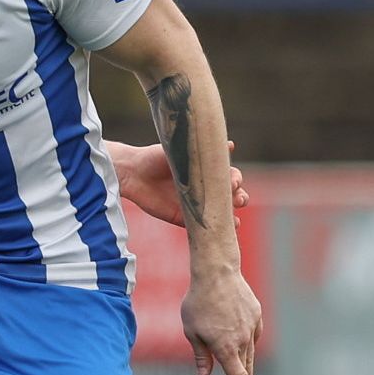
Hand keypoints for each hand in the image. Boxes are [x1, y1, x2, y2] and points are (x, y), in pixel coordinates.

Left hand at [114, 140, 247, 229]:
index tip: (233, 181)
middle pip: (231, 195)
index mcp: (206, 171)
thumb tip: (231, 145)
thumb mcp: (182, 150)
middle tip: (238, 198)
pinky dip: (215, 229)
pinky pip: (202, 228)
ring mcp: (195, 205)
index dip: (235, 179)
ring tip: (234, 218)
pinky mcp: (183, 218)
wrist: (134, 172)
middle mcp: (204, 189)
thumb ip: (203, 150)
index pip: (230, 176)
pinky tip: (227, 228)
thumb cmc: (157, 156)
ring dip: (232, 215)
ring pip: (221, 213)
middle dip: (240, 197)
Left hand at [182, 264, 264, 374]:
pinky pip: (252, 336)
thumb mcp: (192, 331)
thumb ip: (200, 355)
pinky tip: (241, 344)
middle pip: (244, 369)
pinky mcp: (256, 316)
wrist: (217, 273)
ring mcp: (251, 327)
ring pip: (250, 353)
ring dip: (245, 367)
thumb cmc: (198, 302)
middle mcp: (242, 340)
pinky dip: (246, 343)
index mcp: (225, 347)